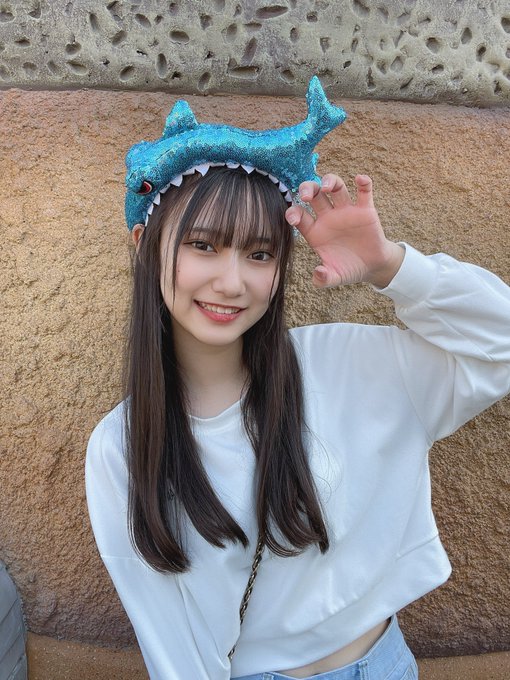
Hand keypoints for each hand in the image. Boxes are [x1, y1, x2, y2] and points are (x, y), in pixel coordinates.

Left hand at [285, 174, 404, 287]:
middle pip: (314, 194)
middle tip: (306, 195)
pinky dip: (364, 183)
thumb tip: (318, 273)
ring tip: (328, 186)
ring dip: (330, 181)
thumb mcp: (334, 278)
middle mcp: (328, 217)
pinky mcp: (365, 210)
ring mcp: (346, 211)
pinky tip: (360, 180)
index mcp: (315, 231)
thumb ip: (323, 279)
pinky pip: (364, 191)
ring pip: (336, 187)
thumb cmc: (348, 269)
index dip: (293, 212)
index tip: (292, 217)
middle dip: (308, 189)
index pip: (299, 215)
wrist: (372, 268)